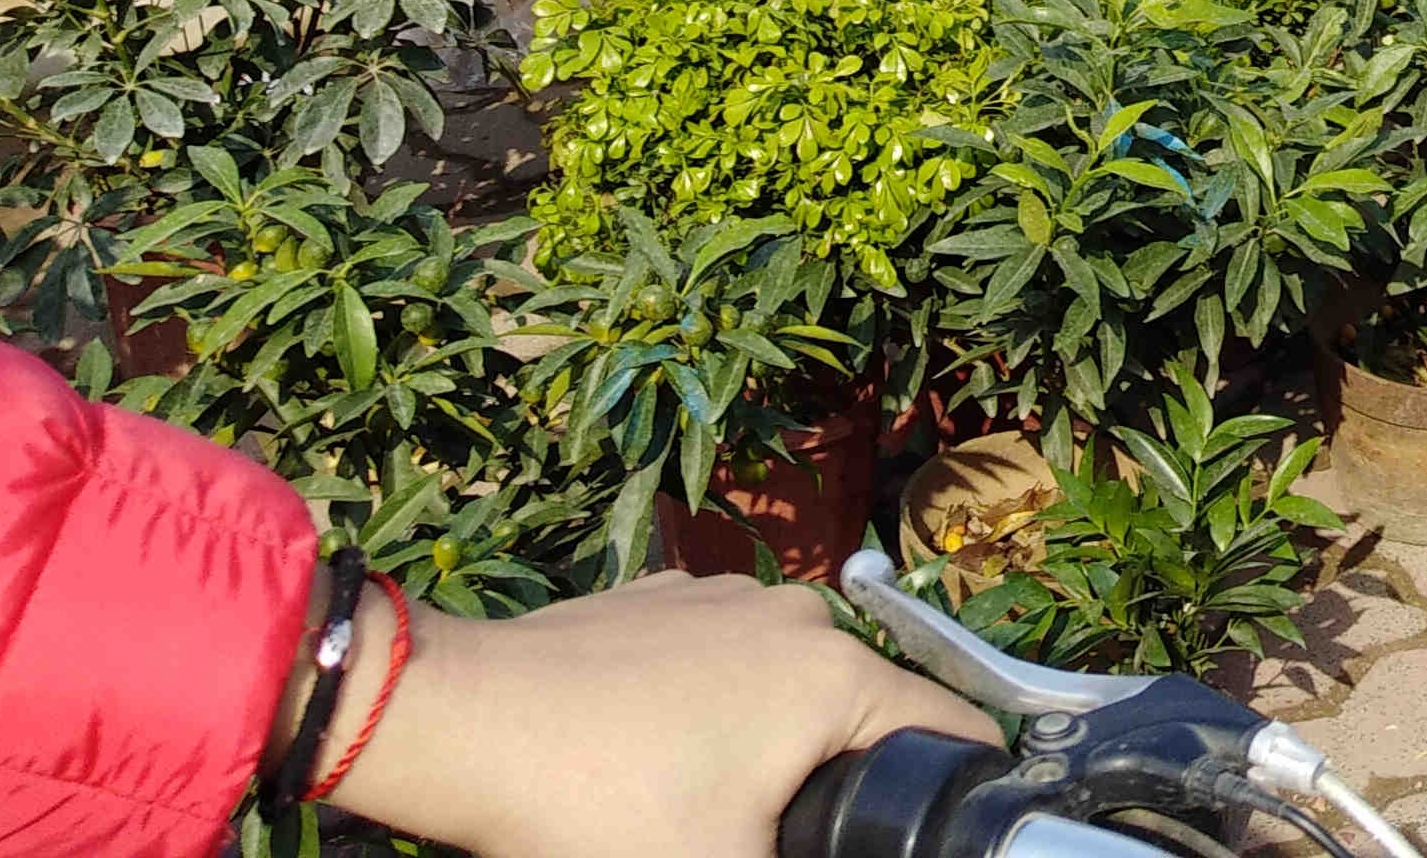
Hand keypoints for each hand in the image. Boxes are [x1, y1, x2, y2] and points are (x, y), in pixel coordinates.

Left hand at [318, 572, 997, 857]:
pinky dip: (708, 702)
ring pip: (783, 677)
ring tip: (710, 800)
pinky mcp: (658, 596)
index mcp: (834, 676)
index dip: (963, 783)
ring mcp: (722, 594)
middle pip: (860, 705)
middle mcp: (796, 614)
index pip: (951, 725)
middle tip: (795, 835)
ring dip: (770, 736)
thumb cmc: (598, 810)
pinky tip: (653, 754)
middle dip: (844, 772)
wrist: (464, 722)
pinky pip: (716, 655)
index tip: (946, 827)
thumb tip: (801, 849)